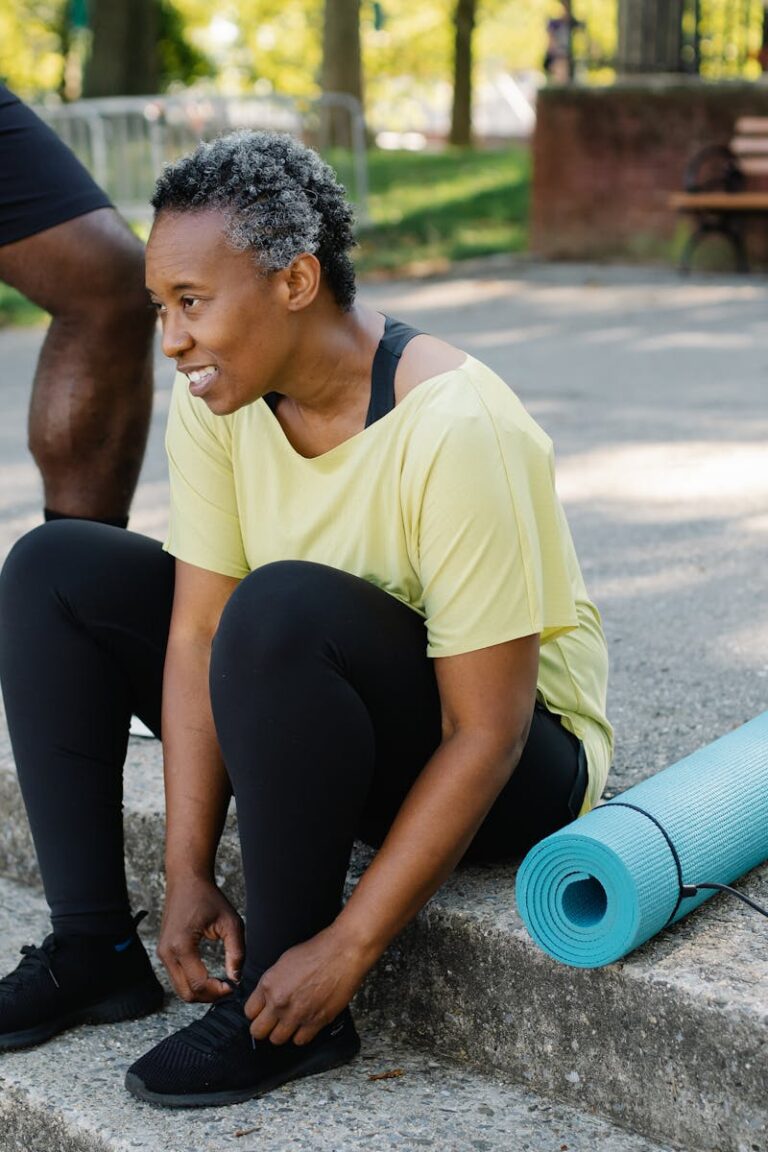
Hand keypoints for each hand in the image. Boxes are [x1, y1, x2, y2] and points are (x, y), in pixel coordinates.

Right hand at [158, 875, 243, 1003]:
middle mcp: (167, 953)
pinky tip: (209, 976)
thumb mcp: (231, 922)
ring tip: (220, 983)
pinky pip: (177, 978)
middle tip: (228, 988)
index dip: (218, 991)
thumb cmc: (209, 897)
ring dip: (200, 992)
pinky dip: (192, 983)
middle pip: (186, 993)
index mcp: (182, 945)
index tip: (233, 986)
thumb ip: (236, 952)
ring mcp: (162, 953)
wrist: (186, 880)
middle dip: (209, 996)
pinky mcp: (163, 952)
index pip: (198, 984)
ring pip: (180, 989)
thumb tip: (236, 978)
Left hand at [244, 923, 369, 1045]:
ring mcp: (297, 1014)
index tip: (262, 1012)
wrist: (342, 952)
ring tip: (290, 1023)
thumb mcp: (284, 962)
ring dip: (283, 1032)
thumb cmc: (316, 952)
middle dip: (264, 1028)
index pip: (249, 1012)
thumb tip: (266, 997)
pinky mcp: (316, 1022)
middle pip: (258, 1032)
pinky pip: (300, 1041)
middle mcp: (279, 1002)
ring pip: (277, 1040)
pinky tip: (305, 1023)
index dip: (256, 1013)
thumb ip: (272, 983)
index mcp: (269, 984)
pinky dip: (302, 1035)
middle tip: (272, 1022)